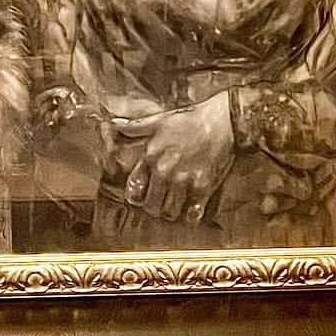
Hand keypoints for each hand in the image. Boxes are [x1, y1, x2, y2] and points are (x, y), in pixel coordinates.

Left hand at [110, 91, 235, 222]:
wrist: (222, 120)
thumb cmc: (190, 119)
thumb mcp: (159, 120)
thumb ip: (135, 126)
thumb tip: (113, 123)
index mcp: (150, 156)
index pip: (134, 190)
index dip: (137, 196)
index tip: (144, 196)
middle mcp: (164, 171)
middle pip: (151, 206)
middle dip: (155, 207)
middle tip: (162, 203)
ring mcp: (184, 180)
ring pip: (169, 212)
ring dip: (172, 212)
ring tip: (177, 206)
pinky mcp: (203, 186)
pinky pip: (192, 214)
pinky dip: (191, 216)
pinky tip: (193, 210)